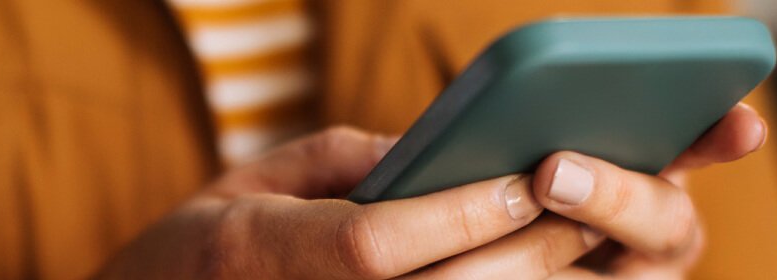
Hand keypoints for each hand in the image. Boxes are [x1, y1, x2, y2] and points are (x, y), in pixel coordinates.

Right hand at [96, 104, 766, 278]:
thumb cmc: (193, 252)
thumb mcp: (248, 184)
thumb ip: (342, 162)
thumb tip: (438, 152)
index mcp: (253, 250)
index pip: (372, 244)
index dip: (456, 215)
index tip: (521, 181)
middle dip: (522, 255)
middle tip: (583, 212)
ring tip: (570, 253)